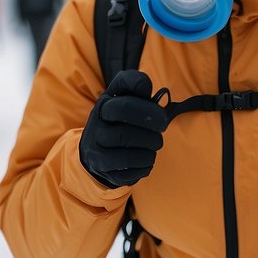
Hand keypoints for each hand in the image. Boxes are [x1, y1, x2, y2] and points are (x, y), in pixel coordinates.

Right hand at [79, 70, 168, 187]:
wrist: (95, 149)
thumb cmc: (118, 119)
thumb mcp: (122, 96)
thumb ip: (135, 86)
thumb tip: (145, 85)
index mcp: (103, 105)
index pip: (124, 104)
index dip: (148, 110)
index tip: (162, 117)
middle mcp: (95, 128)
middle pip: (124, 134)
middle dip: (150, 135)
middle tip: (161, 132)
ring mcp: (96, 151)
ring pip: (126, 156)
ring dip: (149, 151)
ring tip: (154, 146)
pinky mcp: (104, 170)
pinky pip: (128, 173)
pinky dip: (144, 166)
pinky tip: (145, 159)